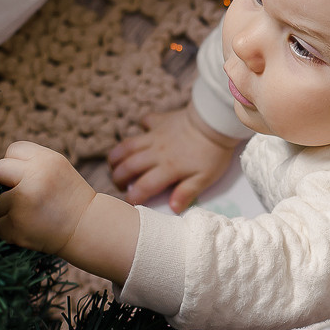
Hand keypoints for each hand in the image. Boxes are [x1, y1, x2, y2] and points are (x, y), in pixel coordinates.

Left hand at [0, 141, 139, 281]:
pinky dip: (10, 230)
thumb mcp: (57, 169)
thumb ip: (30, 164)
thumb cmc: (71, 198)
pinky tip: (30, 229)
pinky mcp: (16, 225)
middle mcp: (33, 177)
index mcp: (45, 160)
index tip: (27, 176)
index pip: (13, 149)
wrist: (88, 229)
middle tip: (24, 195)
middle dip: (6, 183)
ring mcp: (22, 202)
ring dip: (9, 210)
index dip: (17, 164)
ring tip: (33, 215)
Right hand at [107, 106, 238, 210]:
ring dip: (117, 155)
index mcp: (167, 169)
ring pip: (127, 145)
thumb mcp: (205, 178)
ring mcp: (155, 135)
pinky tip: (142, 131)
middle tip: (119, 185)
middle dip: (118, 178)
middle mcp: (155, 153)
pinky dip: (141, 126)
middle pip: (128, 166)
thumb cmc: (213, 152)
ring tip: (114, 164)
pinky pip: (145, 122)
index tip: (128, 204)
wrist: (215, 121)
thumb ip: (187, 193)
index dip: (132, 198)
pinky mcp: (161, 120)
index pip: (142, 186)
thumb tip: (172, 208)